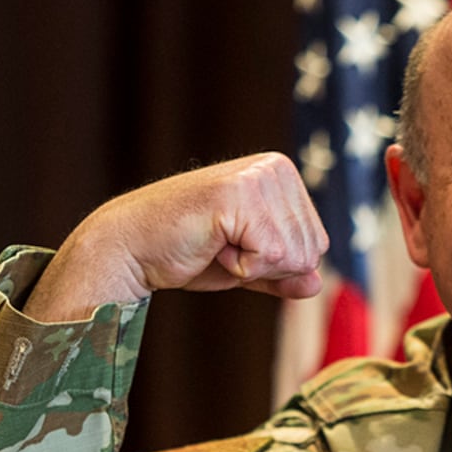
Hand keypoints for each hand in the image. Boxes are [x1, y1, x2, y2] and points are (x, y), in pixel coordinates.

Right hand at [24, 153, 327, 321]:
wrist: (133, 249)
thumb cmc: (188, 253)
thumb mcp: (249, 267)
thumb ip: (285, 274)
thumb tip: (317, 284)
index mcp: (282, 175)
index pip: (317, 245)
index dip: (278, 264)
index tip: (238, 245)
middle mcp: (275, 168)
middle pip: (311, 252)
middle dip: (268, 266)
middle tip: (224, 246)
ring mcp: (258, 177)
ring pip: (294, 257)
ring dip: (253, 266)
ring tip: (217, 242)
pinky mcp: (239, 195)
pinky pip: (270, 257)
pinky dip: (241, 267)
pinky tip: (212, 243)